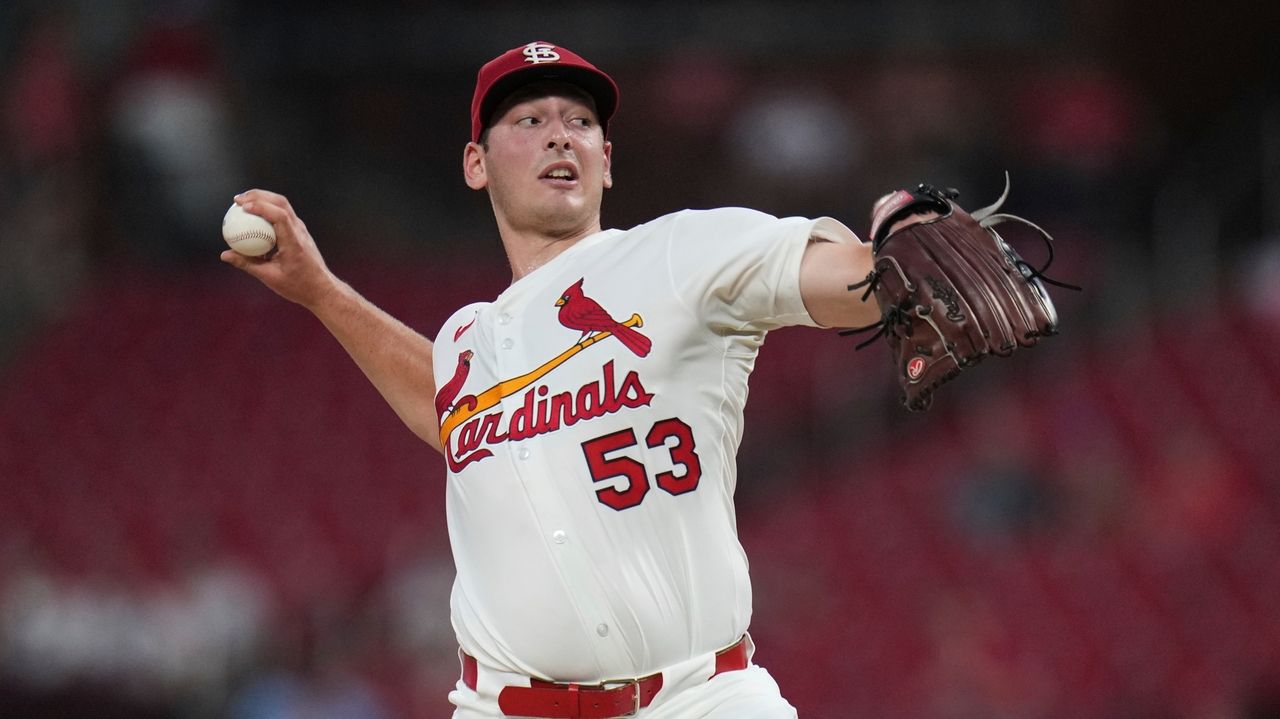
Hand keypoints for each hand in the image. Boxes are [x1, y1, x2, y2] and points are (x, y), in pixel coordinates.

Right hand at [219, 189, 338, 308]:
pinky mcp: (299, 231)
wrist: (321, 288)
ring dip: (263, 199)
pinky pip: (282, 214)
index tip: (242, 206)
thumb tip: (225, 254)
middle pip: (281, 203)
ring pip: (283, 205)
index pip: (280, 216)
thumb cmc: (297, 286)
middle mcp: (300, 231)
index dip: (261, 207)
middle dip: (258, 196)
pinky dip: (268, 210)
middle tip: (237, 200)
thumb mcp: (270, 277)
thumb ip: (247, 264)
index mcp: (294, 242)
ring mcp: (301, 229)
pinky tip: (253, 216)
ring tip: (242, 203)